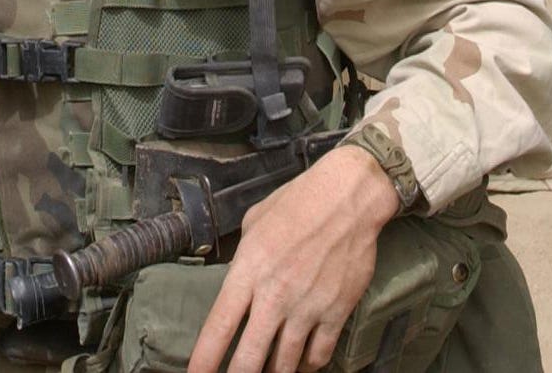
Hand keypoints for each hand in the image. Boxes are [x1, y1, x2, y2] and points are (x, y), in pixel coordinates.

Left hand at [188, 145, 400, 372]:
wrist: (348, 196)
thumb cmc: (298, 200)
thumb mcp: (256, 220)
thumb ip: (243, 257)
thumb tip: (237, 280)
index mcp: (249, 269)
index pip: (218, 327)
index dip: (203, 360)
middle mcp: (275, 295)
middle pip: (248, 360)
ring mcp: (307, 308)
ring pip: (284, 365)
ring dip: (273, 372)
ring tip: (268, 369)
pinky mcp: (336, 313)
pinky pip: (318, 356)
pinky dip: (307, 365)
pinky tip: (301, 361)